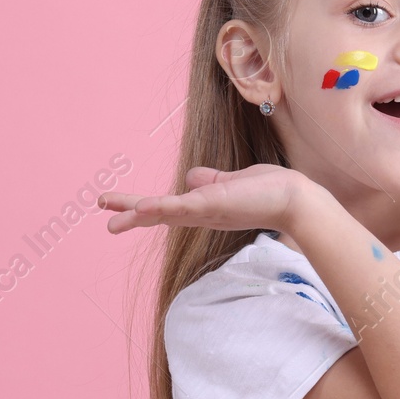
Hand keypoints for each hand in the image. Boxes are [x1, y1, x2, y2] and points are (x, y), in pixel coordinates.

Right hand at [96, 164, 314, 235]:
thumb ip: (210, 180)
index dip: (142, 208)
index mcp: (202, 208)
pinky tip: (142, 209)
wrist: (294, 200)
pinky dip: (161, 208)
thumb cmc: (269, 191)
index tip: (118, 206)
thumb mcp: (232, 182)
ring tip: (112, 219)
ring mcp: (205, 211)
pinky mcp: (213, 204)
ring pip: (164, 213)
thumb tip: (191, 177)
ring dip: (137, 215)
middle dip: (130, 218)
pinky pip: (181, 207)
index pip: (165, 208)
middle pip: (158, 215)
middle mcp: (200, 214)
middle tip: (105, 221)